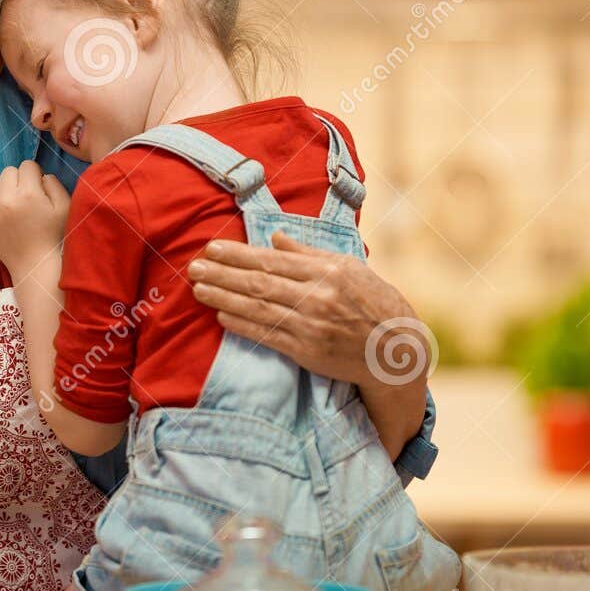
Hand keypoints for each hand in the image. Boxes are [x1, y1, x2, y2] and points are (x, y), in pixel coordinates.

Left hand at [0, 160, 70, 274]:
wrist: (36, 265)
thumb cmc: (54, 235)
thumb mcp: (65, 206)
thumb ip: (53, 183)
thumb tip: (39, 175)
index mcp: (29, 193)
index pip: (27, 165)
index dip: (35, 175)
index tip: (38, 189)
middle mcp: (6, 199)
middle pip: (8, 171)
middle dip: (18, 180)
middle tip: (25, 197)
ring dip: (0, 188)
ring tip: (9, 201)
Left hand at [186, 232, 429, 385]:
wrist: (396, 350)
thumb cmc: (372, 302)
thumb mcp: (349, 267)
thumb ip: (309, 253)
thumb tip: (276, 238)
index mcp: (327, 272)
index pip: (272, 260)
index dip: (238, 254)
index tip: (212, 248)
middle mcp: (317, 297)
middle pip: (259, 283)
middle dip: (222, 274)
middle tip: (193, 267)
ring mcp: (311, 326)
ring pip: (258, 309)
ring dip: (223, 298)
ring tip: (198, 289)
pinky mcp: (307, 352)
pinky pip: (267, 336)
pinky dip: (242, 325)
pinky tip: (221, 316)